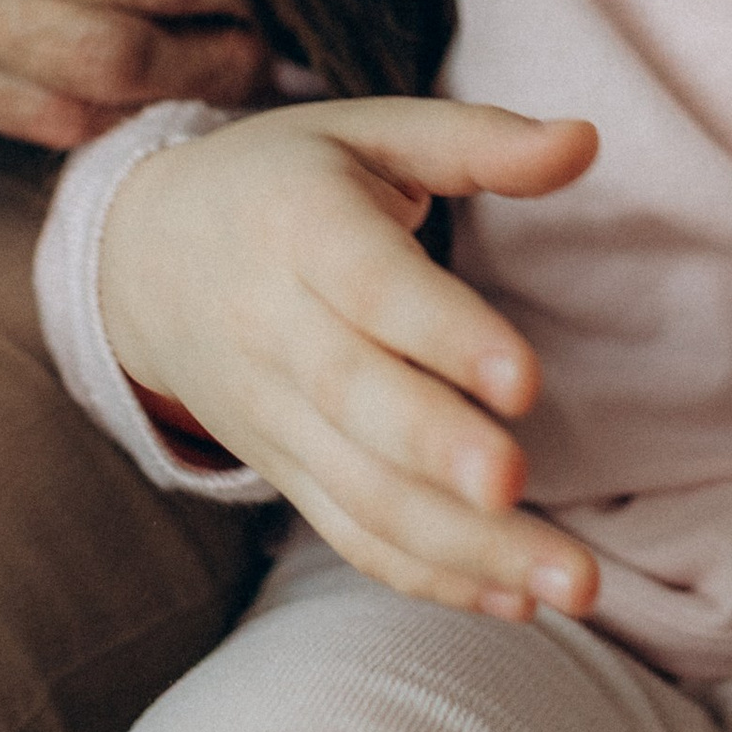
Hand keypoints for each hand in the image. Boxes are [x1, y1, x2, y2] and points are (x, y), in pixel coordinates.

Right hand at [100, 96, 604, 620]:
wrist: (144, 258)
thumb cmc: (284, 182)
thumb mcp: (368, 131)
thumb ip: (479, 140)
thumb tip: (587, 141)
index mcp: (303, 228)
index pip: (371, 288)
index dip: (442, 334)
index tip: (524, 380)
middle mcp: (278, 329)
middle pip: (357, 402)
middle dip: (438, 452)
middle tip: (517, 488)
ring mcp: (275, 414)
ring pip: (362, 492)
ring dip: (464, 547)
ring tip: (569, 583)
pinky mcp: (285, 470)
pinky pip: (350, 534)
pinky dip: (428, 575)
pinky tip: (514, 599)